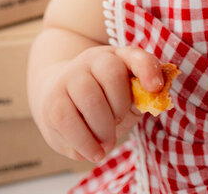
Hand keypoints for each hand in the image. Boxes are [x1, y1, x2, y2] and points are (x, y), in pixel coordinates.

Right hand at [34, 44, 164, 163]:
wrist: (57, 99)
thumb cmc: (102, 102)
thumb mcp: (127, 97)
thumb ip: (141, 96)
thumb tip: (153, 99)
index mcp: (117, 57)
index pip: (135, 56)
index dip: (147, 69)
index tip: (155, 87)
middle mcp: (92, 60)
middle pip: (111, 76)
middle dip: (120, 107)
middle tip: (118, 124)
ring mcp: (70, 77)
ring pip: (90, 97)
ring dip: (103, 127)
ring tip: (107, 143)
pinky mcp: (52, 100)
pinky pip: (68, 120)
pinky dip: (85, 142)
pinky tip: (94, 152)